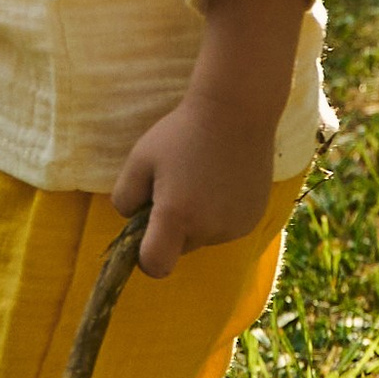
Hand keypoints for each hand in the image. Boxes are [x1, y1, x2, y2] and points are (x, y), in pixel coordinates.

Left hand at [112, 96, 277, 277]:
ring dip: (197, 220)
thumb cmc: (181, 132)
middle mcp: (209, 229)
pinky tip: (222, 181)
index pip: (155, 266)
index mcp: (177, 216)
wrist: (237, 112)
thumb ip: (125, 197)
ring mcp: (235, 227)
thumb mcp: (139, 159)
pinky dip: (219, 213)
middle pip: (179, 248)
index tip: (145, 233)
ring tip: (201, 178)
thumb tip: (133, 219)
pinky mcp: (254, 219)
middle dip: (172, 228)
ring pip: (204, 237)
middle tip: (174, 187)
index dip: (144, 256)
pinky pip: (226, 228)